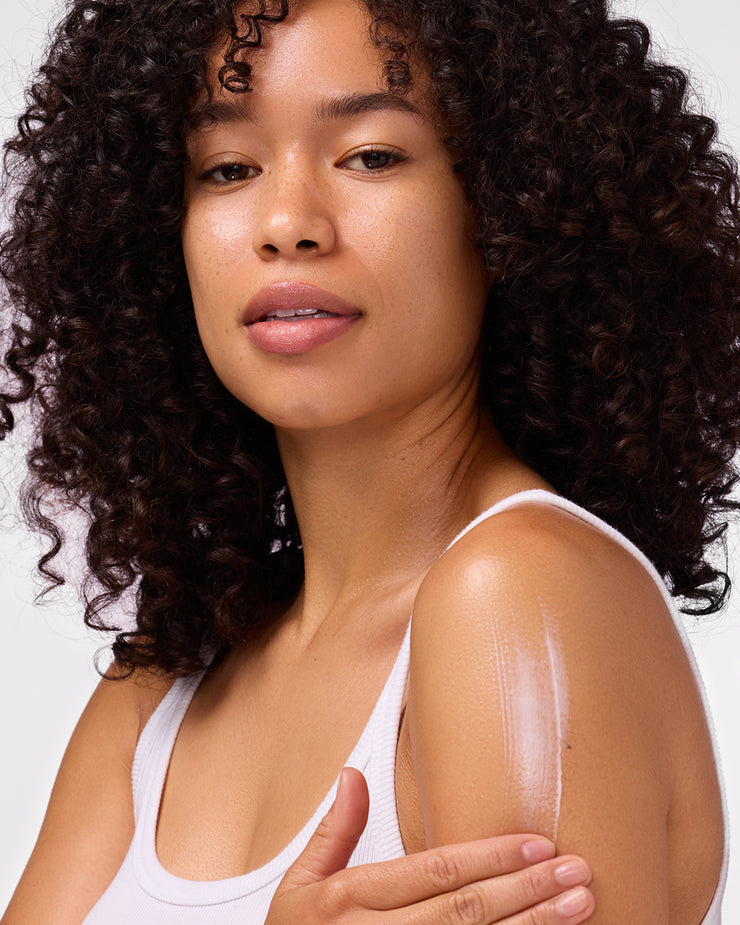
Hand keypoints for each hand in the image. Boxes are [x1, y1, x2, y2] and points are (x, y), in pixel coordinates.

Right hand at [265, 768, 593, 922]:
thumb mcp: (301, 886)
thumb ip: (335, 832)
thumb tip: (354, 774)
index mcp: (351, 899)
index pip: (435, 871)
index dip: (490, 856)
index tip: (536, 841)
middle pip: (467, 911)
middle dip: (527, 889)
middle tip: (576, 871)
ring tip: (577, 907)